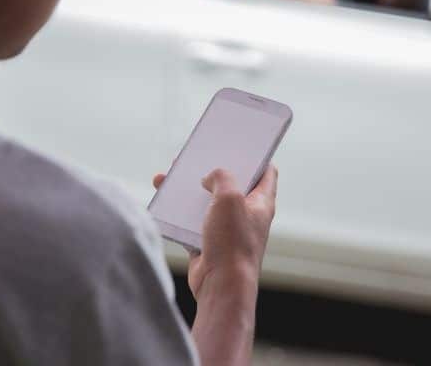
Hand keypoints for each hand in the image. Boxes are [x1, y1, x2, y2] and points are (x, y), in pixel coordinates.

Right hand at [152, 164, 277, 301]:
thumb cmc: (232, 243)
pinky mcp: (208, 243)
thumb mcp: (229, 197)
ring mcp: (227, 230)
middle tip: (196, 156)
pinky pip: (191, 222)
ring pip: (207, 202)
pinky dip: (177, 212)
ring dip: (188, 190)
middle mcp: (247, 215)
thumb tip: (210, 177)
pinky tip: (163, 201)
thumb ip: (222, 177)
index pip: (266, 172)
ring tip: (169, 175)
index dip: (256, 156)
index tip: (240, 144)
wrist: (220, 286)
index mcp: (261, 202)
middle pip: (231, 184)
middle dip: (212, 170)